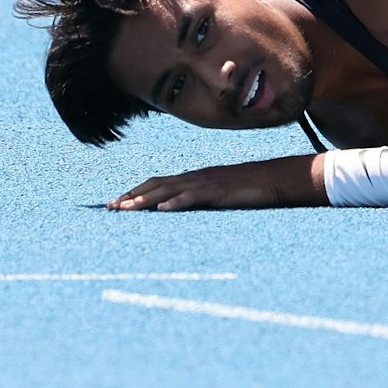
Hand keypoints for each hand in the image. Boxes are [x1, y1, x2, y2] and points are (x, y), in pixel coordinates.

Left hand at [110, 154, 325, 211]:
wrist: (278, 178)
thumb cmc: (253, 187)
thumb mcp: (223, 192)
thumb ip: (205, 198)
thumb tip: (186, 209)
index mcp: (196, 177)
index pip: (159, 181)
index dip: (136, 190)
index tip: (118, 202)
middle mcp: (196, 177)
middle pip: (156, 183)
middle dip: (131, 195)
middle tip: (110, 207)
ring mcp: (207, 182)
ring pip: (168, 189)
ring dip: (145, 199)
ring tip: (126, 209)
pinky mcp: (219, 191)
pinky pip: (193, 197)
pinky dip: (176, 202)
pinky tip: (163, 210)